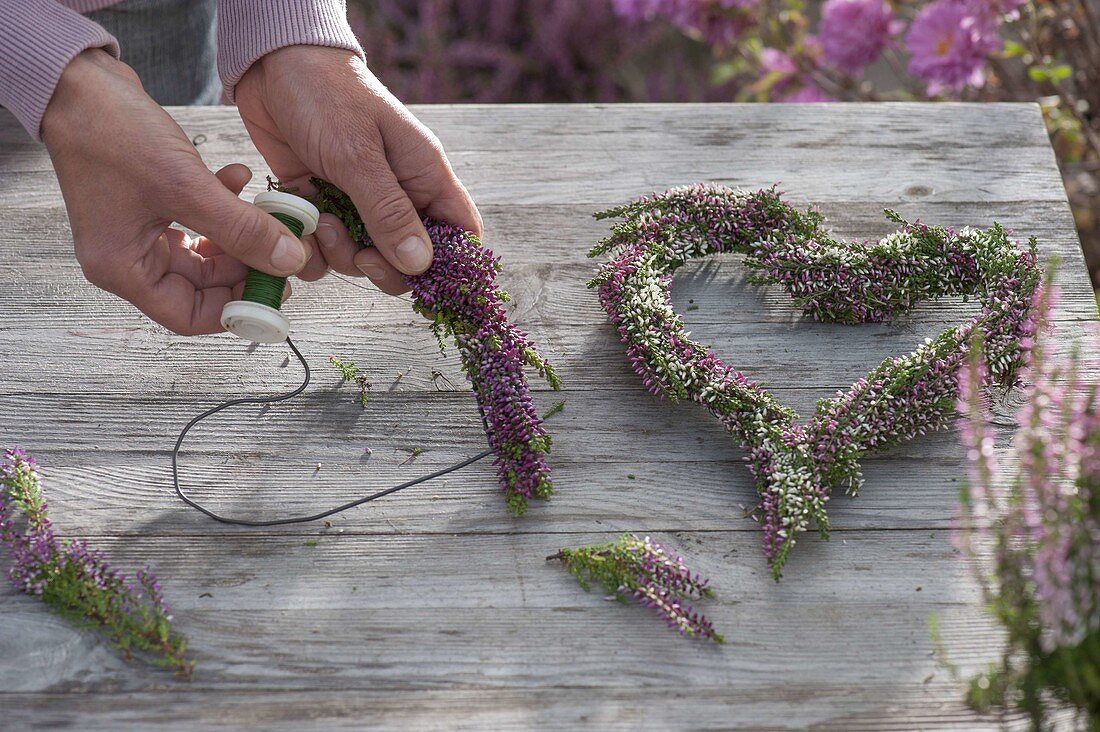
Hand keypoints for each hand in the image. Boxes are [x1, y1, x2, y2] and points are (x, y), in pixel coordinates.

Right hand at [41, 49, 321, 334]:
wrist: (79, 82)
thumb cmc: (112, 134)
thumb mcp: (187, 187)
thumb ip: (241, 229)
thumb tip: (288, 261)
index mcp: (123, 268)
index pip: (187, 316)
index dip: (234, 309)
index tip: (273, 291)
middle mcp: (128, 257)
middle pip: (200, 286)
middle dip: (244, 267)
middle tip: (282, 249)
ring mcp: (139, 231)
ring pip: (205, 252)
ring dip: (238, 233)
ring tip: (264, 212)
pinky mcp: (151, 204)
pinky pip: (197, 220)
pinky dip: (222, 206)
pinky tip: (239, 179)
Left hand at [234, 45, 481, 295]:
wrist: (272, 64)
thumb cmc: (326, 96)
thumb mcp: (358, 156)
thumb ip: (389, 213)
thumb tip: (421, 265)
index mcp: (425, 177)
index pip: (460, 234)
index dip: (449, 265)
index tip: (420, 281)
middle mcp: (399, 193)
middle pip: (410, 258)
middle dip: (383, 267)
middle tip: (359, 255)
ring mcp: (361, 201)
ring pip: (365, 257)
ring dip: (340, 254)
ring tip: (319, 221)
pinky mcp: (324, 203)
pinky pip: (327, 247)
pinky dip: (313, 247)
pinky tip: (301, 223)